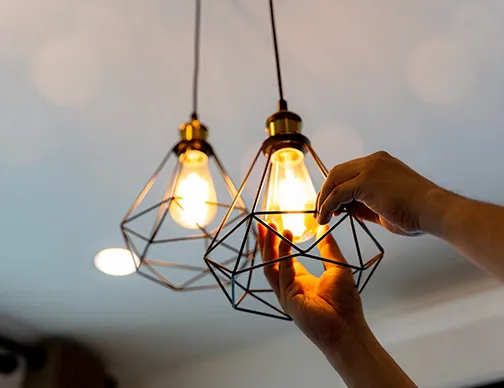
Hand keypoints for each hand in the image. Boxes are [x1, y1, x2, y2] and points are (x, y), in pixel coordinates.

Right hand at [257, 223, 367, 352]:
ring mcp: (287, 294)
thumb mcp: (338, 267)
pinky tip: (286, 240)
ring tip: (269, 228)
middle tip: (265, 223)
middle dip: (267, 242)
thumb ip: (328, 248)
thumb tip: (325, 228)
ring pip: (271, 266)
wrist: (348, 328)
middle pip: (272, 261)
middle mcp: (291, 287)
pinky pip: (283, 273)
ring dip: (269, 246)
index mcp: (301, 281)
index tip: (277, 226)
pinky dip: (283, 255)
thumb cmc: (346, 304)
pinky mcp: (288, 299)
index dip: (279, 242)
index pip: (284, 259)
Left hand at [316, 151, 439, 235]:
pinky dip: (327, 206)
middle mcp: (374, 161)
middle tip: (320, 210)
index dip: (336, 188)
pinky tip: (325, 218)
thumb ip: (363, 204)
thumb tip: (343, 208)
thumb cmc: (417, 213)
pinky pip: (337, 194)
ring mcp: (369, 168)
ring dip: (324, 199)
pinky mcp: (365, 181)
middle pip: (337, 172)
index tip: (331, 205)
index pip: (349, 171)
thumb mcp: (384, 206)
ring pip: (334, 180)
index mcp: (380, 163)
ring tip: (321, 217)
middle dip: (326, 191)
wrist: (434, 211)